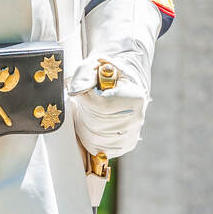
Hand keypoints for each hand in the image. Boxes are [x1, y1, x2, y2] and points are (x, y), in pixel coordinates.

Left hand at [67, 0, 161, 158]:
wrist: (120, 81)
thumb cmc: (106, 72)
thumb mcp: (95, 64)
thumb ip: (84, 75)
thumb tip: (76, 91)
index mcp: (134, 96)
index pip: (101, 106)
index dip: (85, 99)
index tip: (83, 90)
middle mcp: (136, 118)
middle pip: (96, 124)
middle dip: (84, 111)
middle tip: (84, 100)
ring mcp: (132, 134)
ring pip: (95, 139)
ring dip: (84, 124)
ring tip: (87, 110)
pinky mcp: (125, 145)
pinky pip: (99, 149)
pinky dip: (89, 138)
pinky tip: (91, 123)